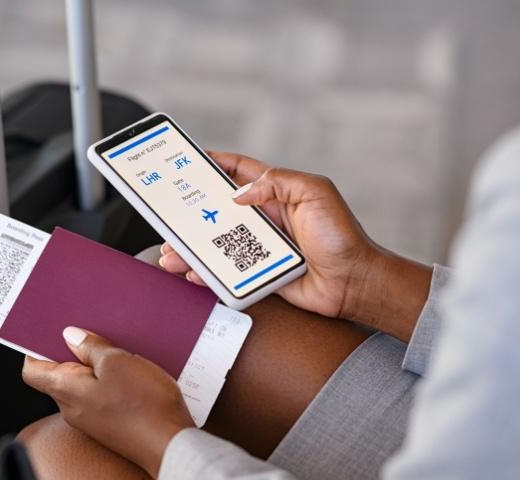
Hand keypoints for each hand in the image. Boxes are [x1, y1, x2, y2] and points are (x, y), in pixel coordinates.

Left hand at [22, 327, 194, 477]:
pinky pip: (101, 394)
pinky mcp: (111, 422)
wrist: (171, 443)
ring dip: (95, 364)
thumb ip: (91, 348)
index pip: (33, 371)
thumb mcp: (117, 362)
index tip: (48, 331)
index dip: (36, 348)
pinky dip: (110, 379)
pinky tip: (131, 370)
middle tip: (92, 332)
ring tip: (118, 349)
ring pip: (84, 383)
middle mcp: (73, 408)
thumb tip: (71, 336)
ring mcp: (92, 418)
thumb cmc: (145, 407)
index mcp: (67, 391)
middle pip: (60, 374)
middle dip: (73, 351)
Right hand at [160, 151, 431, 340]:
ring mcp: (258, 247)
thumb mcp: (315, 193)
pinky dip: (204, 272)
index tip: (188, 160)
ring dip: (190, 247)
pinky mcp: (257, 273)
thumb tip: (240, 192)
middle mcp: (263, 218)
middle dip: (190, 211)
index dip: (214, 163)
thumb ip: (278, 182)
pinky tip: (190, 272)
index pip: (238, 171)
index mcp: (276, 193)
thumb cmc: (341, 236)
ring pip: (214, 243)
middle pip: (217, 210)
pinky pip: (225, 271)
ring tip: (170, 251)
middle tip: (166, 212)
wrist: (352, 282)